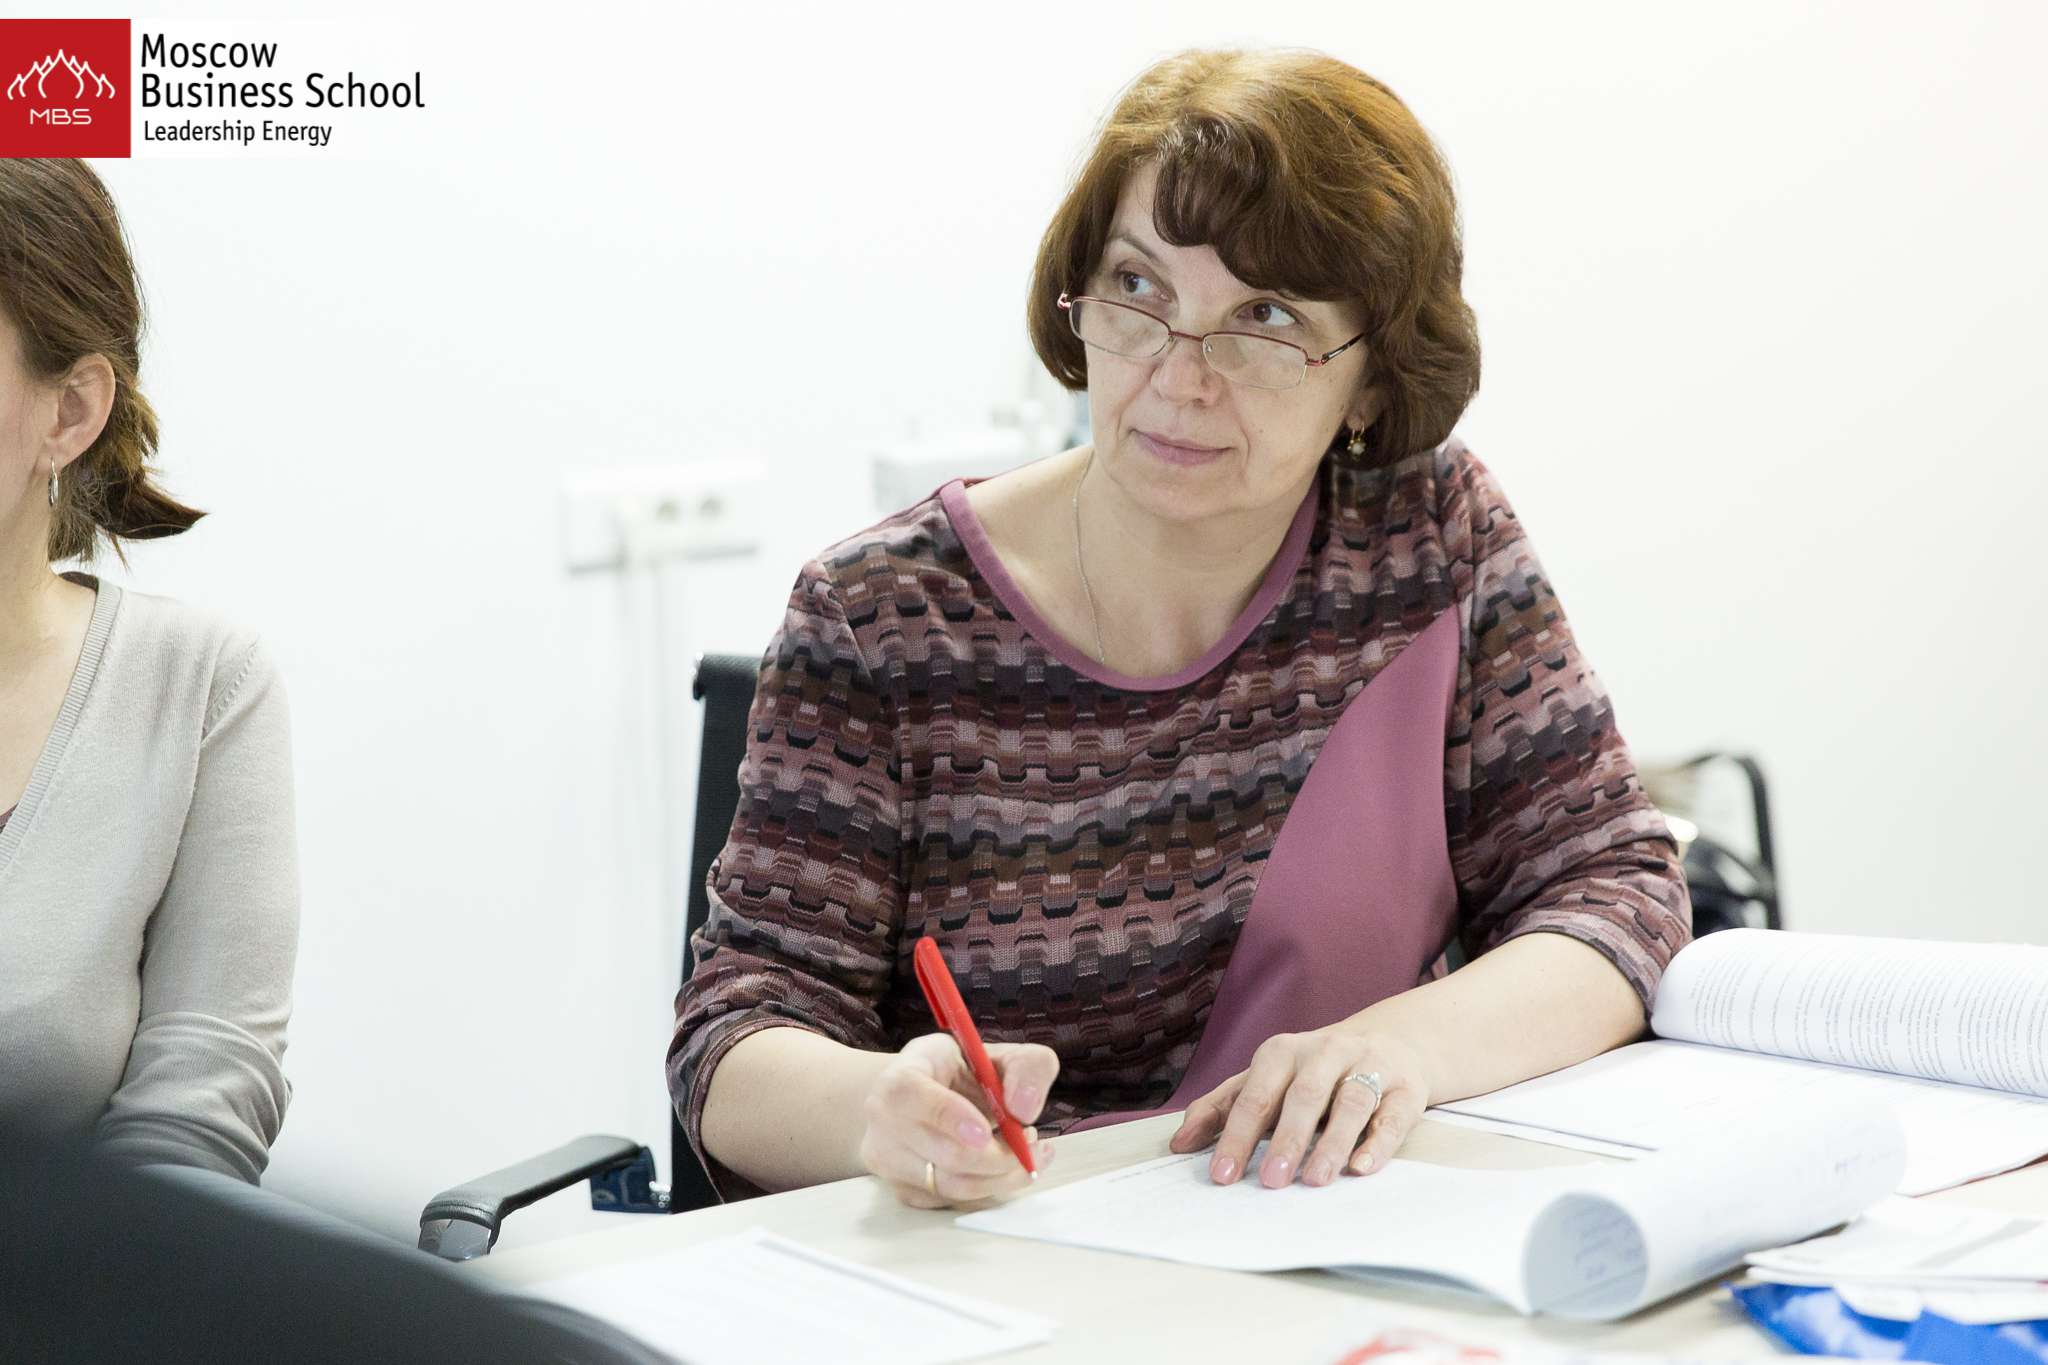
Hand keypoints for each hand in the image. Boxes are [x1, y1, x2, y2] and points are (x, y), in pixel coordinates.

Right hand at [858, 1032, 1058, 1208]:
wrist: (917, 1098)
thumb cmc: (957, 1072)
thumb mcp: (995, 1053)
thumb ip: (1025, 1067)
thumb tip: (1026, 1109)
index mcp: (900, 1077)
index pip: (912, 1098)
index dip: (950, 1117)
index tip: (987, 1132)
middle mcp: (883, 1121)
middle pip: (945, 1155)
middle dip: (1000, 1155)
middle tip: (1031, 1140)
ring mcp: (888, 1161)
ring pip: (954, 1186)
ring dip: (1001, 1175)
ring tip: (1026, 1152)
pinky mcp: (904, 1190)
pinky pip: (955, 1202)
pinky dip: (989, 1188)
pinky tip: (1005, 1167)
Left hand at [1166, 1026, 1431, 1187]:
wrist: (1390, 1044)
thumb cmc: (1311, 1073)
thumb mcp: (1265, 1081)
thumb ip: (1221, 1107)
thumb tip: (1179, 1144)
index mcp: (1283, 1052)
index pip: (1254, 1096)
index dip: (1236, 1136)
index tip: (1222, 1176)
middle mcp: (1326, 1052)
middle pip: (1303, 1096)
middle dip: (1286, 1140)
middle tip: (1272, 1182)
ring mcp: (1369, 1067)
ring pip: (1350, 1103)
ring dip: (1332, 1143)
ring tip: (1315, 1181)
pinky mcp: (1406, 1088)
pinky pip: (1392, 1115)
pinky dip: (1377, 1142)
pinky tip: (1361, 1168)